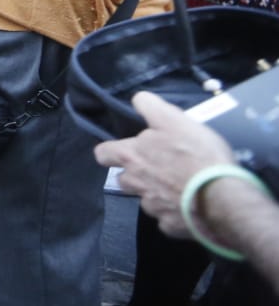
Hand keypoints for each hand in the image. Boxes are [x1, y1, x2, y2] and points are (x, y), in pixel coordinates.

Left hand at [94, 92, 235, 237]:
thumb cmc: (196, 154)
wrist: (223, 198)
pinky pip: (167, 219)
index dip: (111, 151)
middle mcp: (135, 183)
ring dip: (156, 194)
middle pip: (124, 179)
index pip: (102, 153)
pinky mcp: (170, 226)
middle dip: (135, 174)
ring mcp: (152, 207)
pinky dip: (175, 213)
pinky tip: (190, 207)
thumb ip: (150, 106)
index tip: (122, 150)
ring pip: (145, 200)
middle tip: (158, 169)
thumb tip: (137, 100)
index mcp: (131, 157)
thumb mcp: (173, 119)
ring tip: (178, 188)